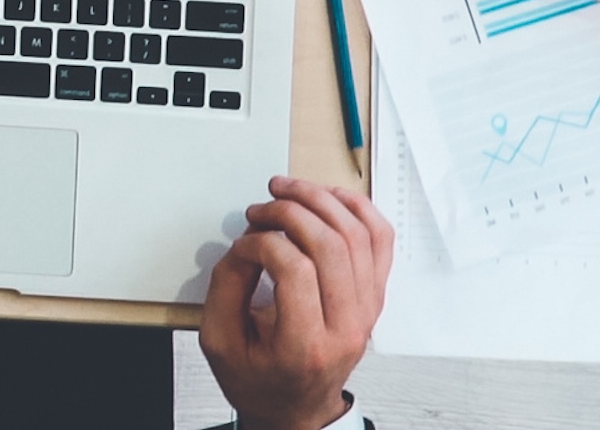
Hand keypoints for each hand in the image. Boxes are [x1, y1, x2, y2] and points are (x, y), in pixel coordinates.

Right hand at [196, 178, 387, 429]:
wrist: (296, 407)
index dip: (260, 242)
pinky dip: (359, 209)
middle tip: (260, 208)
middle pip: (331, 244)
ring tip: (288, 191)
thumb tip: (247, 241)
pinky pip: (381, 241)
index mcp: (305, 345)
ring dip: (321, 200)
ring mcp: (367, 311)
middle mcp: (347, 327)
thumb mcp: (219, 340)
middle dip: (289, 210)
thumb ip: (226, 286)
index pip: (294, 268)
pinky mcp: (374, 297)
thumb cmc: (259, 378)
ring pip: (360, 234)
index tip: (240, 245)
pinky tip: (329, 197)